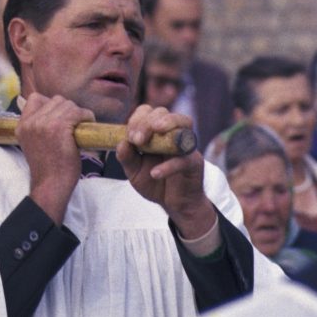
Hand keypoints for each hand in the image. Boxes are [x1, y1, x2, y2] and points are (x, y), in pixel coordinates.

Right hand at [14, 93, 95, 223]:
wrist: (50, 186)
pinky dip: (86, 116)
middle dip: (68, 109)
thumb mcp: (32, 144)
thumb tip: (50, 112)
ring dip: (78, 112)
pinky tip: (89, 124)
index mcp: (22, 125)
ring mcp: (44, 123)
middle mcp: (31, 122)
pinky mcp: (59, 127)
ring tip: (82, 124)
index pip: (35, 99)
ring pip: (67, 104)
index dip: (50, 104)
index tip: (60, 115)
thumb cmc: (47, 168)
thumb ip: (36, 127)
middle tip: (75, 123)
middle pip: (55, 100)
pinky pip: (77, 112)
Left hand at [117, 105, 211, 236]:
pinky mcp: (194, 163)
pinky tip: (155, 173)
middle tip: (137, 140)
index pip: (148, 111)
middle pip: (163, 112)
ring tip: (152, 135)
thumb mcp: (134, 171)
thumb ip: (126, 157)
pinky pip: (184, 158)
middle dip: (146, 122)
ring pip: (184, 122)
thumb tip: (121, 143)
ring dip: (167, 123)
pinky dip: (169, 165)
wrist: (175, 205)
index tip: (130, 136)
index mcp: (155, 132)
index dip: (137, 119)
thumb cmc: (154, 182)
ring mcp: (186, 146)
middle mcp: (172, 134)